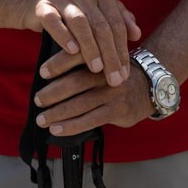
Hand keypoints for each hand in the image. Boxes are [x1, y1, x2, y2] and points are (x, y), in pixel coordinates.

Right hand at [24, 0, 140, 87]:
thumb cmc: (74, 10)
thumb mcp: (98, 11)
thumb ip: (119, 19)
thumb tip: (137, 34)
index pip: (117, 22)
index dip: (122, 49)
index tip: (125, 74)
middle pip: (101, 25)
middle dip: (110, 55)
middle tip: (114, 79)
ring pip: (81, 23)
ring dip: (90, 48)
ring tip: (97, 69)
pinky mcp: (43, 5)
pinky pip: (54, 21)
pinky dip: (64, 36)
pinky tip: (72, 52)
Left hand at [34, 61, 153, 134]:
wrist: (149, 86)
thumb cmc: (117, 75)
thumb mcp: (105, 62)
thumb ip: (84, 64)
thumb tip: (52, 75)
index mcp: (101, 58)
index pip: (77, 58)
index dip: (58, 64)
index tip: (42, 72)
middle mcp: (106, 74)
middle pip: (75, 82)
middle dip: (53, 92)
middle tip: (37, 99)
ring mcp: (113, 93)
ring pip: (80, 104)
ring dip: (58, 113)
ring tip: (42, 119)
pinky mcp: (117, 110)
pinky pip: (90, 120)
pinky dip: (71, 126)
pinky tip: (57, 129)